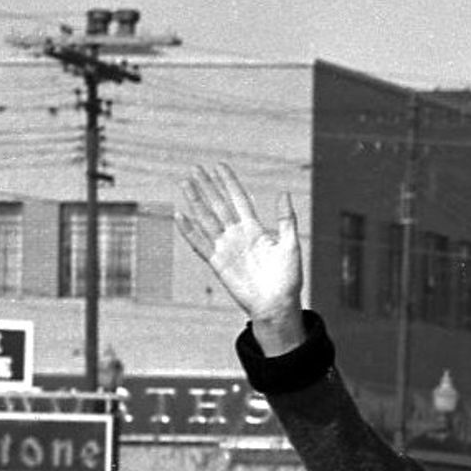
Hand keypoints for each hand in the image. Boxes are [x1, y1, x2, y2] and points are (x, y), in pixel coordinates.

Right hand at [175, 162, 308, 349]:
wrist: (278, 305)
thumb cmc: (288, 278)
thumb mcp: (290, 245)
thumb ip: (286, 220)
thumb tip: (284, 193)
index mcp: (255, 230)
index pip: (239, 199)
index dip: (229, 182)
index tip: (219, 165)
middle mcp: (237, 235)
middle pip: (219, 205)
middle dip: (208, 186)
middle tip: (196, 167)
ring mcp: (226, 248)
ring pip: (207, 219)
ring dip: (196, 201)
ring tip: (185, 183)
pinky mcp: (218, 263)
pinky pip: (200, 244)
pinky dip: (189, 231)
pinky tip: (179, 215)